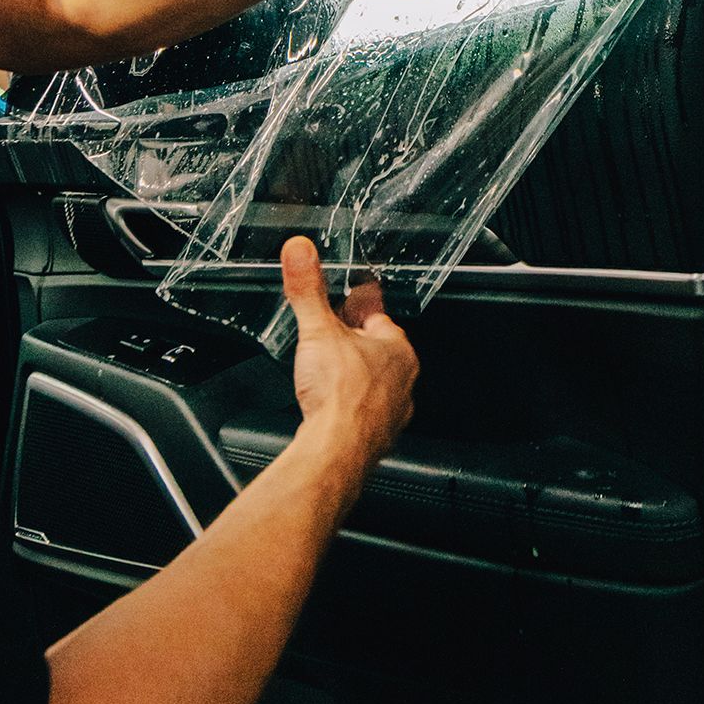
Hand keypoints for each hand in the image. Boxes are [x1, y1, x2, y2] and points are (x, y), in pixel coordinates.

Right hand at [283, 237, 416, 487]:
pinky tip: (331, 407)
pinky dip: (348, 406)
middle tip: (335, 335)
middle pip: (376, 352)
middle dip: (355, 343)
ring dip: (353, 376)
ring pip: (373, 384)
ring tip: (331, 372)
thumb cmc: (340, 396)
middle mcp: (402, 381)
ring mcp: (392, 412)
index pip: (379, 319)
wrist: (336, 451)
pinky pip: (363, 413)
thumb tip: (300, 252)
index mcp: (397, 350)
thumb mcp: (318, 330)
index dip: (359, 309)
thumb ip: (307, 290)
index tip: (352, 301)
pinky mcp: (376, 437)